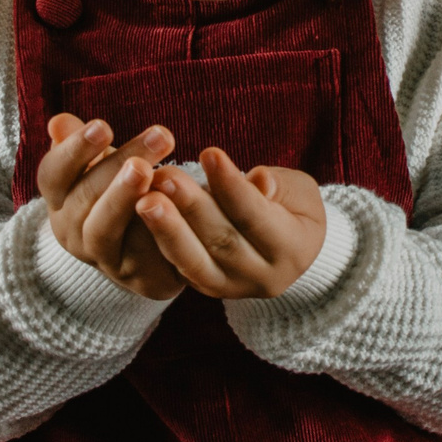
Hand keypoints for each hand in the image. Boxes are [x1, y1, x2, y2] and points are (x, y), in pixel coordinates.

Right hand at [38, 114, 184, 300]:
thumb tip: (60, 122)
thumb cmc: (122, 193)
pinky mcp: (137, 280)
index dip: (75, 150)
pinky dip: (155, 231)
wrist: (150, 253)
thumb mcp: (101, 165)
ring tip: (154, 172)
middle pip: (84, 197)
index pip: (53, 174)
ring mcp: (102, 259)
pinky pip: (142, 257)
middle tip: (156, 137)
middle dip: (115, 166)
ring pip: (104, 230)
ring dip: (126, 199)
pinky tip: (178, 207)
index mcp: (59, 199)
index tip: (104, 126)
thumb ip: (82, 145)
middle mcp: (71, 232)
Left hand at [133, 149, 327, 300]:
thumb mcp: (300, 192)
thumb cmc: (294, 207)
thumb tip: (258, 180)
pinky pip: (180, 269)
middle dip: (191, 208)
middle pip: (222, 241)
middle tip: (164, 176)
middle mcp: (263, 277)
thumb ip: (281, 187)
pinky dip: (160, 242)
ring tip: (145, 199)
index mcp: (292, 250)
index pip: (256, 217)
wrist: (292, 253)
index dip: (231, 187)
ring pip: (195, 262)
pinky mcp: (207, 287)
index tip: (208, 153)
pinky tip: (141, 215)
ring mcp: (233, 288)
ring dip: (167, 229)